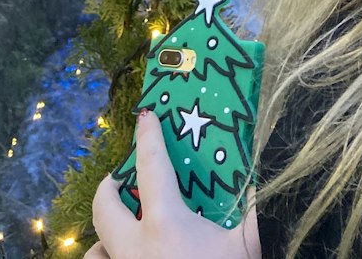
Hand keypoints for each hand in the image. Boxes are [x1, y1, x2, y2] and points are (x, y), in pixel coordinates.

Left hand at [90, 111, 260, 257]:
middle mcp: (134, 249)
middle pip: (104, 208)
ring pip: (95, 252)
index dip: (148, 136)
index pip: (150, 166)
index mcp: (165, 225)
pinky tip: (129, 257)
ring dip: (107, 237)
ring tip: (125, 230)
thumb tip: (266, 168)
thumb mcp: (247, 244)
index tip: (145, 117)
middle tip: (123, 179)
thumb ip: (254, 206)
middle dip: (109, 188)